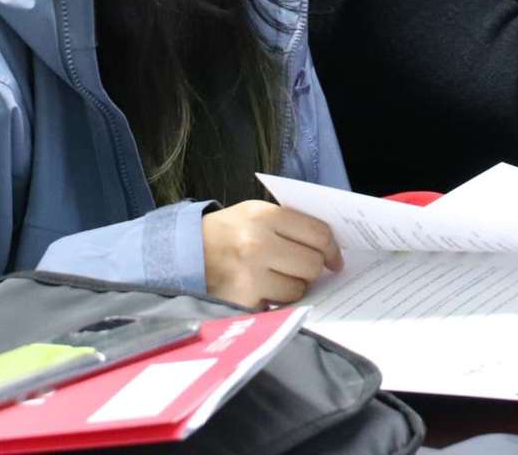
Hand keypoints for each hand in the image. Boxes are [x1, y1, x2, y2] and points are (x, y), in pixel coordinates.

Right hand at [201, 201, 341, 308]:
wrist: (183, 253)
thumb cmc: (228, 232)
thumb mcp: (254, 213)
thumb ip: (290, 223)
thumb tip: (329, 245)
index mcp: (264, 216)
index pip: (318, 233)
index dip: (332, 248)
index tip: (333, 259)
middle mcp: (258, 244)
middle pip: (312, 263)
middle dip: (312, 268)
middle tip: (304, 268)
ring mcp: (250, 275)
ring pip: (298, 288)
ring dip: (293, 286)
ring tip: (276, 278)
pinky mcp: (242, 301)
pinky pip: (277, 306)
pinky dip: (274, 301)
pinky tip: (261, 290)